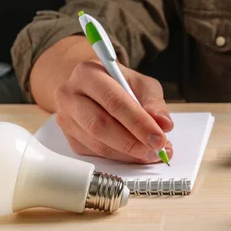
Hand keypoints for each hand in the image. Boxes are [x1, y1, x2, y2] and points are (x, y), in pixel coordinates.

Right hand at [54, 60, 173, 163]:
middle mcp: (70, 95)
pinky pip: (95, 154)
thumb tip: (164, 124)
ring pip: (97, 144)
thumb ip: (154, 102)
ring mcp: (66, 118)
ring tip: (152, 153)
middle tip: (157, 149)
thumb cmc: (119, 83)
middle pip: (100, 125)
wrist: (93, 87)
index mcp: (88, 73)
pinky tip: (136, 154)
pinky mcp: (70, 137)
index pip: (114, 101)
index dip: (138, 122)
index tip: (159, 137)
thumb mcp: (141, 83)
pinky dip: (120, 157)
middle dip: (133, 142)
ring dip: (128, 154)